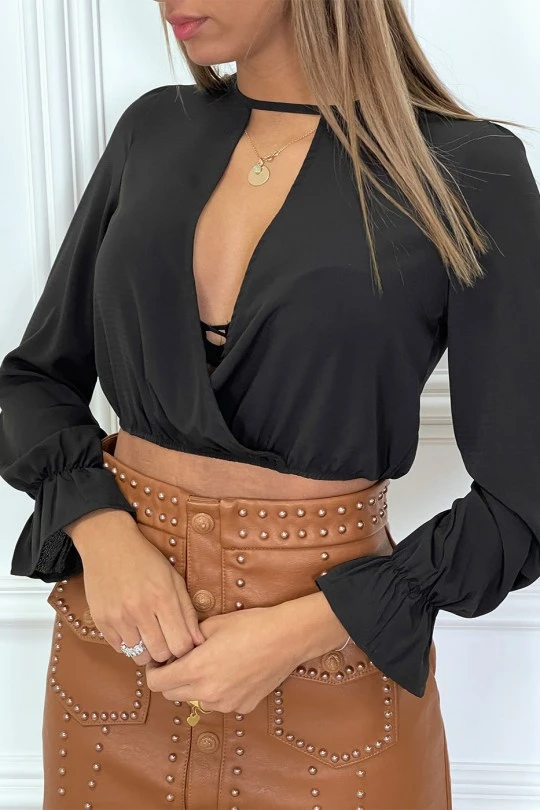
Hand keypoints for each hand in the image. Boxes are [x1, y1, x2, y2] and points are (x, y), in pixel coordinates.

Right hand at [67, 509, 204, 664]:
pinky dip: (128, 643)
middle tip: (164, 638)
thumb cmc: (146, 561)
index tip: (181, 641)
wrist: (108, 544)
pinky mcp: (101, 620)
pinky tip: (131, 626)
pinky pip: (119, 649)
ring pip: (139, 656)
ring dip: (146, 648)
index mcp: (163, 597)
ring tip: (147, 632)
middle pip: (160, 654)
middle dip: (166, 651)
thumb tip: (197, 642)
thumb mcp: (174, 579)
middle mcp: (140, 609)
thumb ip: (187, 612)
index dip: (184, 648)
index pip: (180, 645)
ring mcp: (118, 616)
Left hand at [145, 591, 349, 713]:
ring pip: (196, 700)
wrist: (287, 638)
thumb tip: (177, 647)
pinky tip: (231, 671)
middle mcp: (207, 693)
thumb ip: (188, 639)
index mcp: (196, 670)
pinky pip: (219, 702)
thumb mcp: (213, 624)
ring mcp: (226, 704)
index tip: (161, 660)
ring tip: (210, 664)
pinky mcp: (242, 707)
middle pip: (172, 694)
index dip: (154, 670)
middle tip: (181, 660)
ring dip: (194, 686)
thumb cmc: (250, 625)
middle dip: (171, 678)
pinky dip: (217, 691)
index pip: (157, 683)